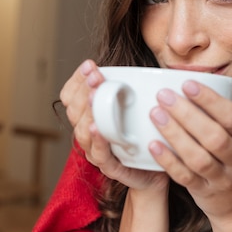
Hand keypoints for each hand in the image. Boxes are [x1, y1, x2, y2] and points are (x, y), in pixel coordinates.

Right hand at [60, 59, 168, 190]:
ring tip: (94, 95)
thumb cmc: (146, 134)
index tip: (89, 64)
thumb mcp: (137, 104)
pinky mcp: (111, 167)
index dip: (77, 80)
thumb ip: (131, 86)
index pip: (71, 96)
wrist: (159, 169)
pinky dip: (97, 140)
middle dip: (84, 90)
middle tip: (95, 75)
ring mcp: (97, 151)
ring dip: (88, 111)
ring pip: (82, 131)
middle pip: (75, 110)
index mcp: (89, 116)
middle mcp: (89, 134)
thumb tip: (140, 63)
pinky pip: (100, 153)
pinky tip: (97, 127)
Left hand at [148, 69, 231, 220]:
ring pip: (198, 157)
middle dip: (187, 114)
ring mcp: (222, 177)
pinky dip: (168, 161)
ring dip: (175, 135)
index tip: (187, 83)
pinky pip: (185, 177)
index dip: (209, 100)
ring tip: (155, 114)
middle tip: (163, 96)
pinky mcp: (204, 191)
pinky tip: (152, 145)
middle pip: (214, 136)